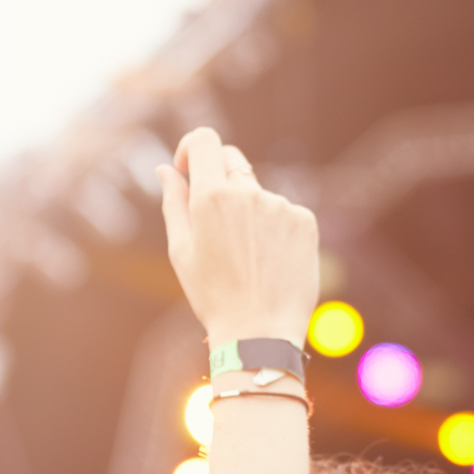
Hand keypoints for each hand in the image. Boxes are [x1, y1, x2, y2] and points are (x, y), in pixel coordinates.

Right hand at [159, 128, 320, 345]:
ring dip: (250, 211)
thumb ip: (174, 202)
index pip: (206, 140)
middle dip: (219, 178)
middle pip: (232, 161)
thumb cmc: (213, 296)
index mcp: (212, 197)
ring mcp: (282, 206)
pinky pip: (285, 212)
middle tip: (217, 219)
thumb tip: (167, 169)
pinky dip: (276, 227)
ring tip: (247, 257)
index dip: (194, 148)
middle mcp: (249, 193)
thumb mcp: (181, 250)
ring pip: (259, 193)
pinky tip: (271, 261)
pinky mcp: (306, 222)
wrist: (261, 333)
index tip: (190, 169)